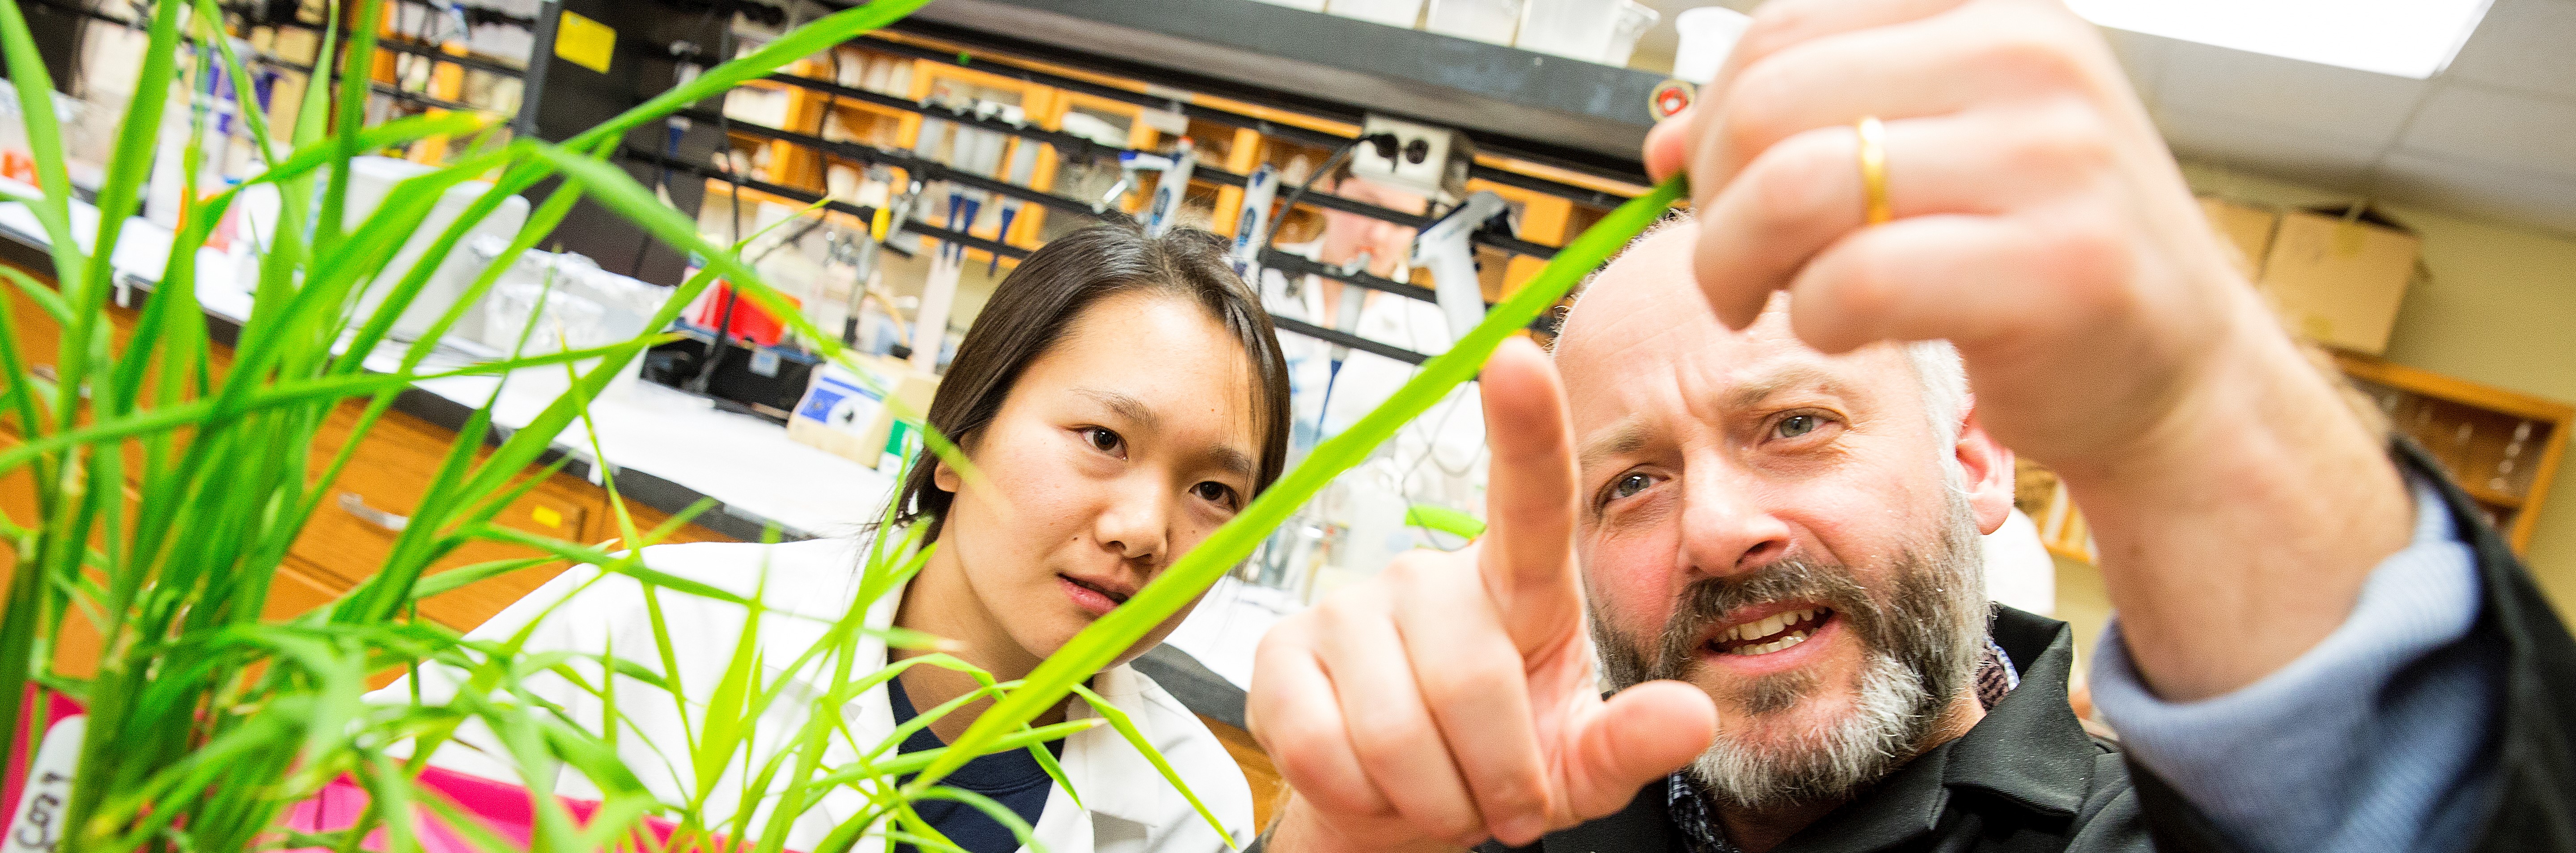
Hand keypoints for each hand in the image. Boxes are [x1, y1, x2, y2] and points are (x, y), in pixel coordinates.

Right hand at [1246, 340, 1716, 851]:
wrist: (1397, 809)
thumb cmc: (1497, 767)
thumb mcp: (1577, 765)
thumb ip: (1631, 743)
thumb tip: (1693, 716)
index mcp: (1517, 585)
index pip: (1530, 497)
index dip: (1526, 430)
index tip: (1519, 355)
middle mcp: (1428, 576)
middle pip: (1471, 679)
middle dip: (1493, 779)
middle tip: (1494, 806)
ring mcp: (1347, 608)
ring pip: (1395, 729)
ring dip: (1429, 798)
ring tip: (1437, 794)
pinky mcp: (1281, 654)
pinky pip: (1322, 745)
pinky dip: (1358, 795)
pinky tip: (1370, 784)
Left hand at [1642, 0, 2410, 698]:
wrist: (2180, 378)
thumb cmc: (2038, 267)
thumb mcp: (1936, 156)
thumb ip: (1812, 127)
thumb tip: (1663, 144)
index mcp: (1992, 13)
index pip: (1780, 34)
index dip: (1711, 122)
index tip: (1712, 190)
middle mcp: (2030, 60)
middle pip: (1769, 105)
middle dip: (1714, 200)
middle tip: (1732, 265)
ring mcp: (2054, 160)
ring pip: (1795, 188)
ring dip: (1738, 262)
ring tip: (1760, 301)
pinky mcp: (2057, 269)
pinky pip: (1854, 284)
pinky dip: (1814, 320)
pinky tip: (1843, 332)